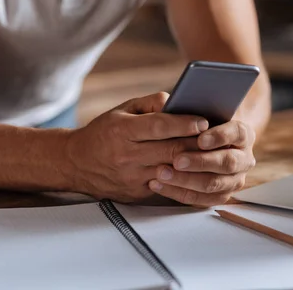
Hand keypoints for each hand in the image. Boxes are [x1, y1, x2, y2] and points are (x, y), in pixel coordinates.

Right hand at [64, 92, 207, 202]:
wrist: (76, 163)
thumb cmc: (104, 132)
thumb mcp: (122, 110)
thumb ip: (151, 103)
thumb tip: (177, 100)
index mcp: (121, 130)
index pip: (159, 127)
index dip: (184, 123)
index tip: (203, 120)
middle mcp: (126, 155)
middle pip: (171, 150)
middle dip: (196, 144)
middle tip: (215, 137)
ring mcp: (131, 177)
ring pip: (172, 170)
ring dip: (194, 162)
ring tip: (210, 152)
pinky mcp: (136, 193)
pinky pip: (166, 184)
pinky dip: (183, 176)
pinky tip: (195, 168)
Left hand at [148, 120, 256, 206]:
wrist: (202, 146)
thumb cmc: (198, 126)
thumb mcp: (197, 113)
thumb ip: (189, 110)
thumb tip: (171, 108)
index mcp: (243, 135)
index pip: (238, 133)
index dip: (220, 136)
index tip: (200, 139)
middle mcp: (243, 159)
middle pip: (227, 163)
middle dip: (200, 162)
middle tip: (177, 160)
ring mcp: (234, 180)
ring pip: (213, 184)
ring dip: (185, 180)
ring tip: (161, 173)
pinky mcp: (219, 196)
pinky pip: (200, 199)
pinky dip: (177, 192)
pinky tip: (158, 184)